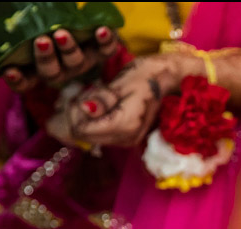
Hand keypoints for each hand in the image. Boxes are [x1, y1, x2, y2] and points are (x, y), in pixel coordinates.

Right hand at [1, 26, 118, 91]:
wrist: (76, 23)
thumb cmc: (40, 26)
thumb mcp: (24, 33)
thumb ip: (13, 34)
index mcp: (38, 69)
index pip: (25, 81)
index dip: (18, 80)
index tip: (9, 71)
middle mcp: (60, 70)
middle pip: (51, 71)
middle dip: (45, 57)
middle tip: (41, 41)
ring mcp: (81, 62)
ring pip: (75, 61)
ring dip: (69, 48)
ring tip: (62, 34)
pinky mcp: (101, 51)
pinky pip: (106, 50)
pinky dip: (105, 41)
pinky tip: (103, 30)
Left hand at [46, 56, 182, 147]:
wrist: (166, 80)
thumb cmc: (145, 76)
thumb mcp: (121, 82)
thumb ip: (103, 99)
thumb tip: (85, 109)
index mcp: (125, 126)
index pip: (82, 130)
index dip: (74, 111)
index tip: (83, 93)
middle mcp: (126, 139)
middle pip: (83, 136)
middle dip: (77, 115)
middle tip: (88, 94)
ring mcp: (126, 141)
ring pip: (88, 136)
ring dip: (84, 117)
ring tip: (95, 98)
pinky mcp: (124, 138)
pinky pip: (97, 134)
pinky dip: (92, 121)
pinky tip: (100, 106)